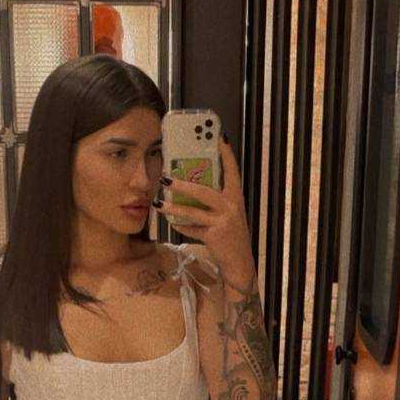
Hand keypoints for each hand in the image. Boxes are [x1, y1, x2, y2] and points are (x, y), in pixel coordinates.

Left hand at [157, 136, 253, 277]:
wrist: (240, 262)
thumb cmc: (230, 235)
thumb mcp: (227, 214)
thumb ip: (214, 201)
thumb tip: (190, 186)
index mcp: (236, 197)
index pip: (232, 171)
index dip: (226, 154)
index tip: (219, 136)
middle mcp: (231, 206)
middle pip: (205, 191)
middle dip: (184, 184)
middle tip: (166, 178)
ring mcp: (223, 221)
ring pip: (193, 211)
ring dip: (174, 207)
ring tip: (159, 203)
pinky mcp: (214, 235)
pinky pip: (192, 229)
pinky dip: (181, 226)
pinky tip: (171, 222)